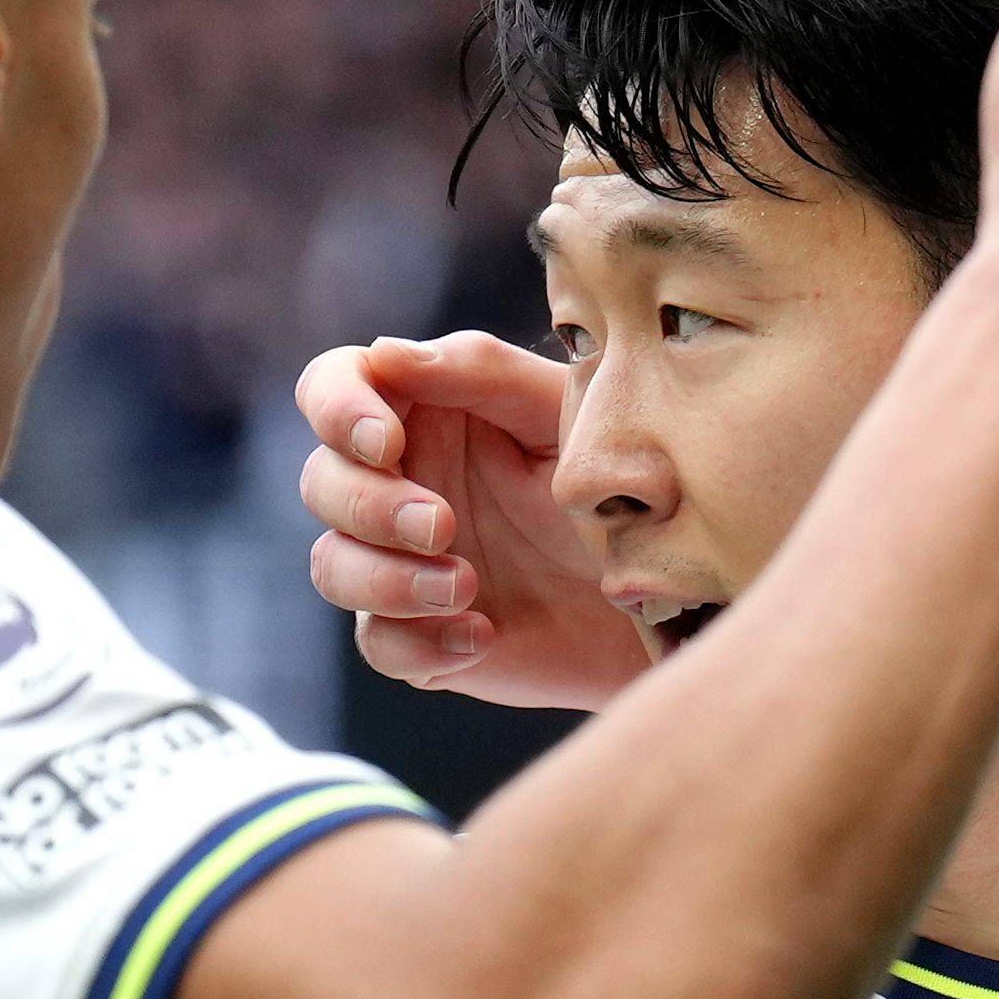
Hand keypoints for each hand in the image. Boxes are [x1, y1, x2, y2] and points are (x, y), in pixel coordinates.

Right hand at [297, 334, 639, 707]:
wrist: (677, 590)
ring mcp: (405, 562)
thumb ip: (483, 372)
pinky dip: (419, 643)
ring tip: (464, 586)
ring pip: (332, 566)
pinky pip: (380, 643)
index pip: (332, 388)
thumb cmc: (623, 480)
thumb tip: (385, 354)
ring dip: (384, 579)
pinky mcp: (425, 634)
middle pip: (322, 482)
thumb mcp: (565, 411)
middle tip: (442, 524)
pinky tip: (481, 635)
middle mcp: (401, 483)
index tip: (385, 441)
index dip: (338, 409)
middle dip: (369, 505)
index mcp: (424, 412)